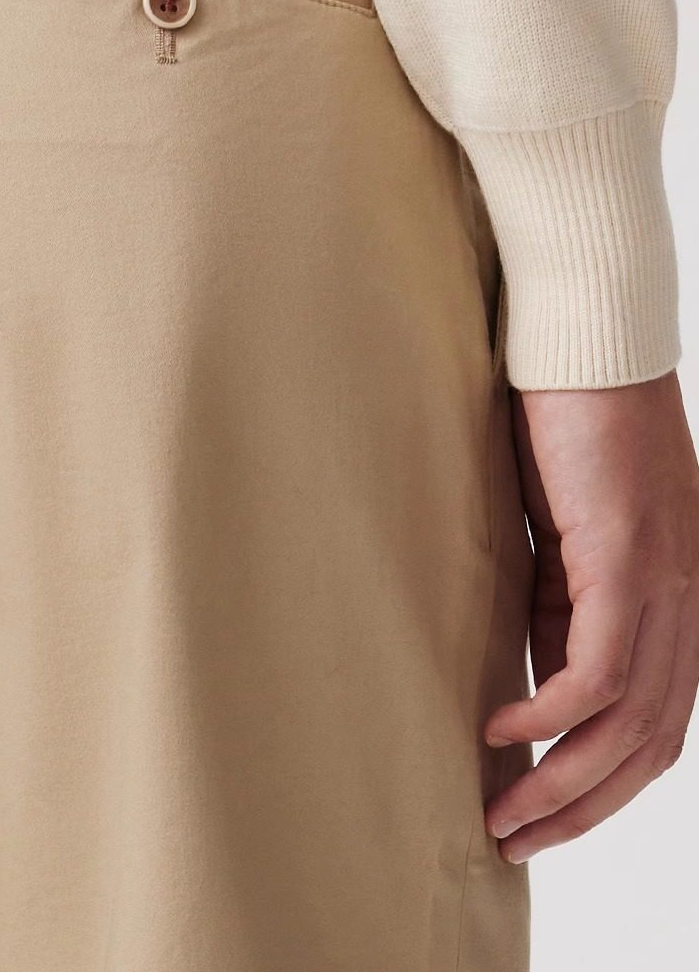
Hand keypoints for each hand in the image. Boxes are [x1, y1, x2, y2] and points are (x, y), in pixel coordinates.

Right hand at [484, 371, 698, 861]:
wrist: (584, 340)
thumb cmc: (564, 422)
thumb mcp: (559, 534)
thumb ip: (558, 603)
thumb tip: (531, 677)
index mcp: (669, 601)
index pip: (652, 725)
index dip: (599, 786)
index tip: (535, 817)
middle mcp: (684, 604)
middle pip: (650, 746)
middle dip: (582, 810)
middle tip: (515, 842)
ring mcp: (663, 583)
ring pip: (631, 724)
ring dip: (564, 784)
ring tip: (504, 814)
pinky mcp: (627, 557)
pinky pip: (599, 668)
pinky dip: (553, 715)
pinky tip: (503, 731)